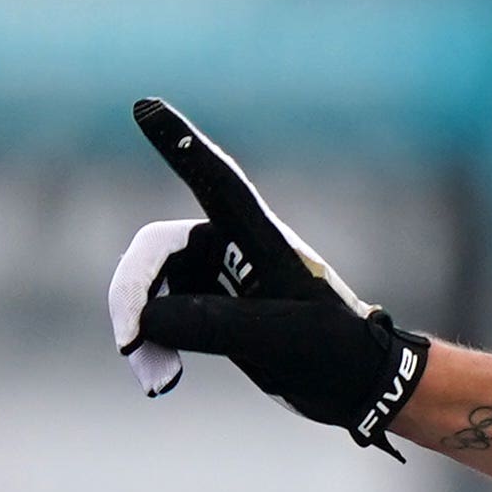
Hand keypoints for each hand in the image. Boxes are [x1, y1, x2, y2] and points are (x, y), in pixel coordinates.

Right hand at [106, 98, 431, 450]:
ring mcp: (221, 278)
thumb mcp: (282, 341)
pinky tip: (159, 377)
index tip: (144, 104)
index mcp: (262, 240)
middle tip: (130, 344)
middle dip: (134, 292)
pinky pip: (161, 313)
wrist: (361, 387)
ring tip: (154, 377)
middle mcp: (235, 248)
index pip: (217, 181)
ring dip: (140, 327)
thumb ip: (216, 324)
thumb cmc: (338, 354)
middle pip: (160, 247)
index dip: (180, 144)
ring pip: (153, 284)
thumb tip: (148, 317)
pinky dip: (151, 343)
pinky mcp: (212, 308)